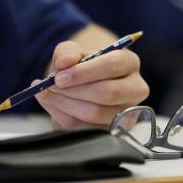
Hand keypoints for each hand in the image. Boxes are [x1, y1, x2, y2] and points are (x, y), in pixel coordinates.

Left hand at [34, 41, 149, 128]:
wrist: (85, 84)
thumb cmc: (83, 65)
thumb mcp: (74, 51)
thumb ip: (67, 52)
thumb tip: (64, 62)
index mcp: (130, 63)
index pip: (114, 64)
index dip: (85, 71)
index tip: (59, 77)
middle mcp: (135, 88)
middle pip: (109, 92)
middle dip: (75, 90)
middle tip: (50, 86)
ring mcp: (127, 112)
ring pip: (96, 113)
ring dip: (65, 104)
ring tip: (46, 93)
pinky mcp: (114, 131)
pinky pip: (84, 127)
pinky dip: (62, 116)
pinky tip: (52, 104)